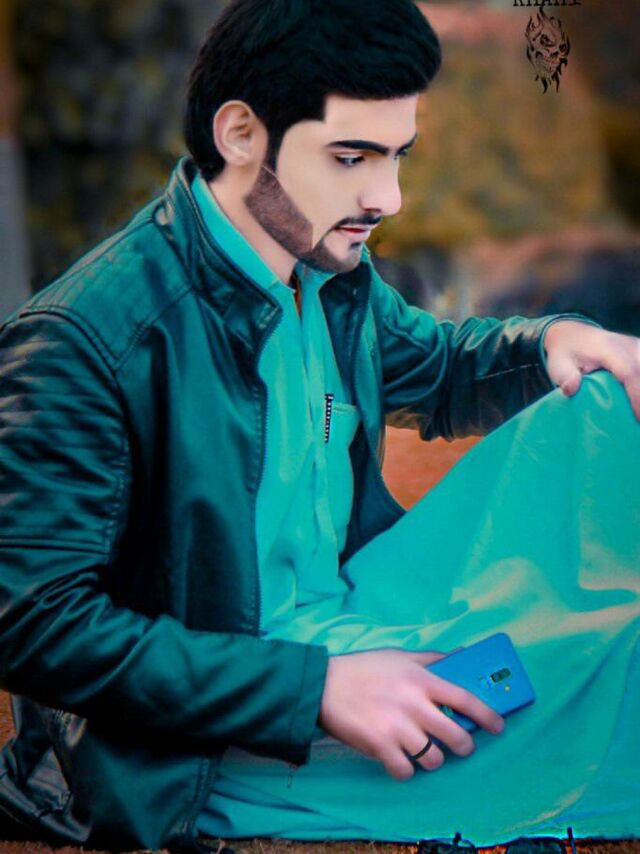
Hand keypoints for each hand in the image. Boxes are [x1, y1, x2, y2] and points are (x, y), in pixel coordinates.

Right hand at [317, 647, 504, 780]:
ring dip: (433, 759)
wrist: (323, 685)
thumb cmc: (364, 669)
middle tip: (459, 746)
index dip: (488, 716)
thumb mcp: (399, 655)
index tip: (498, 726)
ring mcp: (397, 728)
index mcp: (421, 679)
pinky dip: (406, 770)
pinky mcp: (380, 747)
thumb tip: (460, 656)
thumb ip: (431, 658)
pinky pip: (406, 771)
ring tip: (425, 752)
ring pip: (434, 759)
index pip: (465, 699)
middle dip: (464, 746)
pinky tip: (401, 761)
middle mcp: (414, 704)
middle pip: (456, 736)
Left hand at [544, 321, 639, 420]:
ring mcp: (636, 347)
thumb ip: (565, 376)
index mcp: (608, 349)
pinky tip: (637, 404)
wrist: (572, 335)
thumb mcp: (558, 364)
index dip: (636, 395)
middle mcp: (627, 345)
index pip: (629, 371)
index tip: (638, 418)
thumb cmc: (565, 354)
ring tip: (638, 414)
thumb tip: (571, 390)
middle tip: (639, 422)